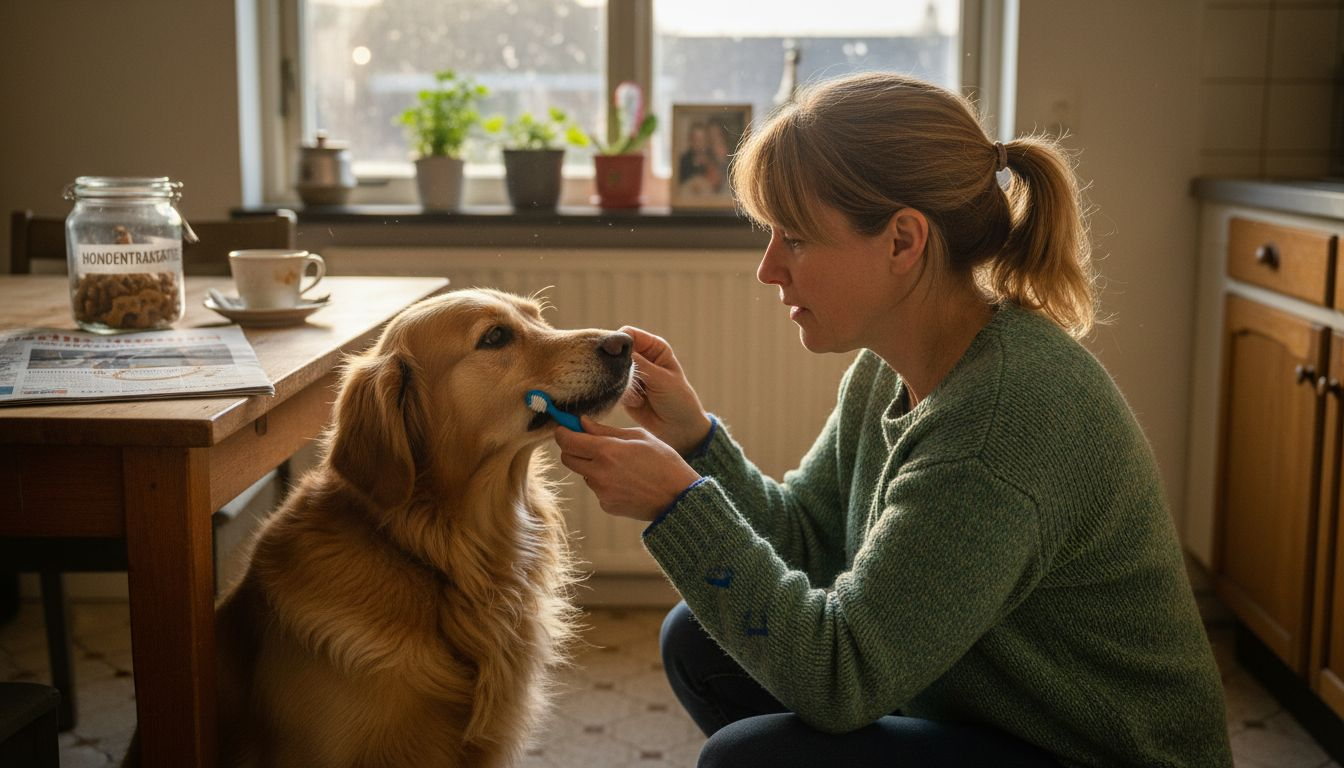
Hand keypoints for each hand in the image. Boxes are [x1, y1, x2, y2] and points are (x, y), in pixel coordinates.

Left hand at [554, 416, 701, 522]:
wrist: (679, 497)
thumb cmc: (663, 461)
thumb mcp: (638, 436)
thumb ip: (605, 430)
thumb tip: (581, 422)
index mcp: (606, 451)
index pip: (567, 440)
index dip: (563, 432)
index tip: (567, 428)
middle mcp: (599, 472)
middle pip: (567, 458)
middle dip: (573, 448)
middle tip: (589, 443)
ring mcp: (601, 492)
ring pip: (583, 473)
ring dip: (592, 466)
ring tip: (620, 464)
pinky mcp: (607, 505)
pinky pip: (597, 489)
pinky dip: (605, 482)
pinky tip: (627, 480)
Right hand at [619, 326, 712, 455]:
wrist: (680, 430)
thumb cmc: (678, 400)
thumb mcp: (661, 379)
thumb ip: (639, 364)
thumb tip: (616, 349)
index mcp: (654, 348)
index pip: (629, 334)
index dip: (618, 341)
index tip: (614, 355)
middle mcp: (641, 358)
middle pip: (616, 352)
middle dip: (618, 366)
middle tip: (629, 381)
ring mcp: (630, 375)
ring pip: (611, 371)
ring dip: (622, 384)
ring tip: (641, 396)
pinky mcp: (623, 391)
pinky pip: (612, 388)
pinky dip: (622, 395)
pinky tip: (639, 403)